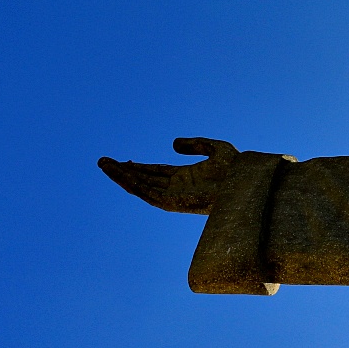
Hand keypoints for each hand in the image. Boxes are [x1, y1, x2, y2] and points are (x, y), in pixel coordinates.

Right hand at [98, 137, 239, 213]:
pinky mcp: (173, 202)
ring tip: (104, 165)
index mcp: (185, 177)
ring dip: (122, 176)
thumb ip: (195, 144)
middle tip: (103, 161)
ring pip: (141, 186)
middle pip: (144, 179)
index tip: (123, 161)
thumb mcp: (216, 149)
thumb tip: (172, 144)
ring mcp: (174, 195)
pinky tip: (121, 174)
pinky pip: (148, 194)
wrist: (245, 182)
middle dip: (123, 171)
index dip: (139, 167)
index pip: (155, 172)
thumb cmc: (237, 169)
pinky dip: (133, 184)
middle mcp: (176, 187)